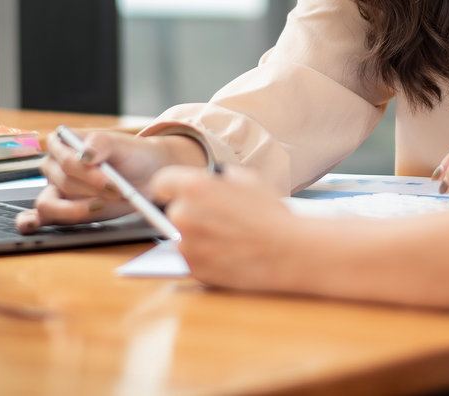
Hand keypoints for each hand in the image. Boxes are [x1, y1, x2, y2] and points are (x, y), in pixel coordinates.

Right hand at [15, 130, 202, 232]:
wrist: (146, 175)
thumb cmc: (130, 154)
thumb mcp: (120, 143)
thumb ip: (101, 143)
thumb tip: (85, 155)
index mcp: (62, 142)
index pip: (66, 160)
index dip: (88, 173)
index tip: (111, 181)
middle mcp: (54, 166)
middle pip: (63, 182)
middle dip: (92, 190)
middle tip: (118, 191)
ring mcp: (56, 190)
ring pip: (49, 204)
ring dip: (75, 209)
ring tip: (100, 205)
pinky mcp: (61, 211)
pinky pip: (40, 217)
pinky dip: (31, 222)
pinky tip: (32, 225)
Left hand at [148, 166, 300, 289]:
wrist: (287, 252)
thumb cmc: (270, 215)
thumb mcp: (248, 179)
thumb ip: (219, 178)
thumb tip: (212, 181)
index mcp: (194, 187)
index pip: (161, 182)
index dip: (171, 187)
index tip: (177, 192)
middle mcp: (183, 215)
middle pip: (173, 211)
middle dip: (191, 213)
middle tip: (218, 218)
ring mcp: (186, 245)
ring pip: (182, 237)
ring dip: (197, 237)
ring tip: (227, 238)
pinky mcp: (193, 269)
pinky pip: (191, 258)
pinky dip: (204, 256)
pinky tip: (228, 252)